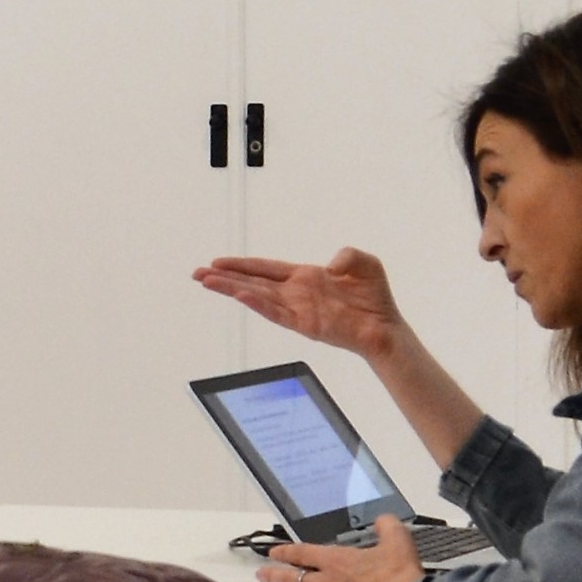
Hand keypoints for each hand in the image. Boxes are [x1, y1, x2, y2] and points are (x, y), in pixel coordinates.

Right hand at [192, 248, 406, 358]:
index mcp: (304, 277)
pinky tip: (239, 295)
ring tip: (207, 282)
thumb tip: (331, 264)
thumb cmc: (375, 298)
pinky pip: (274, 312)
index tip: (216, 262)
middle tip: (198, 273)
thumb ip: (348, 254)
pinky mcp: (303, 323)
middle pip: (252, 282)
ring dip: (231, 288)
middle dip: (224, 277)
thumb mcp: (366, 263)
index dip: (241, 265)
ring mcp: (297, 309)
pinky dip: (256, 303)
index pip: (265, 269)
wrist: (384, 327)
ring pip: (256, 296)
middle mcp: (295, 293)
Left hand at [255, 518, 421, 581]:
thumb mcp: (397, 539)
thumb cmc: (399, 573)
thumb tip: (383, 519)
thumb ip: (386, 525)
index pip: (301, 553)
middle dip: (274, 576)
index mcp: (336, 560)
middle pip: (292, 579)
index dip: (285, 552)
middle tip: (262, 574)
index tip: (273, 553)